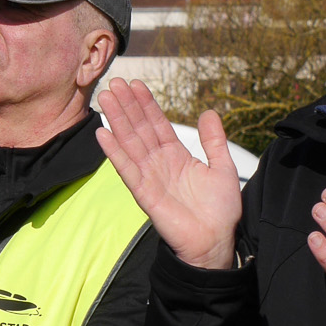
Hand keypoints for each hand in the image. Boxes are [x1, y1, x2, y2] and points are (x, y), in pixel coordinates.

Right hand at [96, 79, 243, 269]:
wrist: (217, 242)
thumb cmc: (220, 211)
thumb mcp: (222, 167)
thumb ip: (214, 140)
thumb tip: (209, 112)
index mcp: (176, 156)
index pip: (157, 124)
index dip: (146, 104)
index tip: (135, 85)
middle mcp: (159, 164)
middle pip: (139, 129)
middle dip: (127, 106)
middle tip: (114, 83)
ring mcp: (150, 178)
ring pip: (130, 144)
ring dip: (117, 121)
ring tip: (105, 98)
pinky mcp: (145, 194)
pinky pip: (127, 170)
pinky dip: (115, 153)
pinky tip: (103, 135)